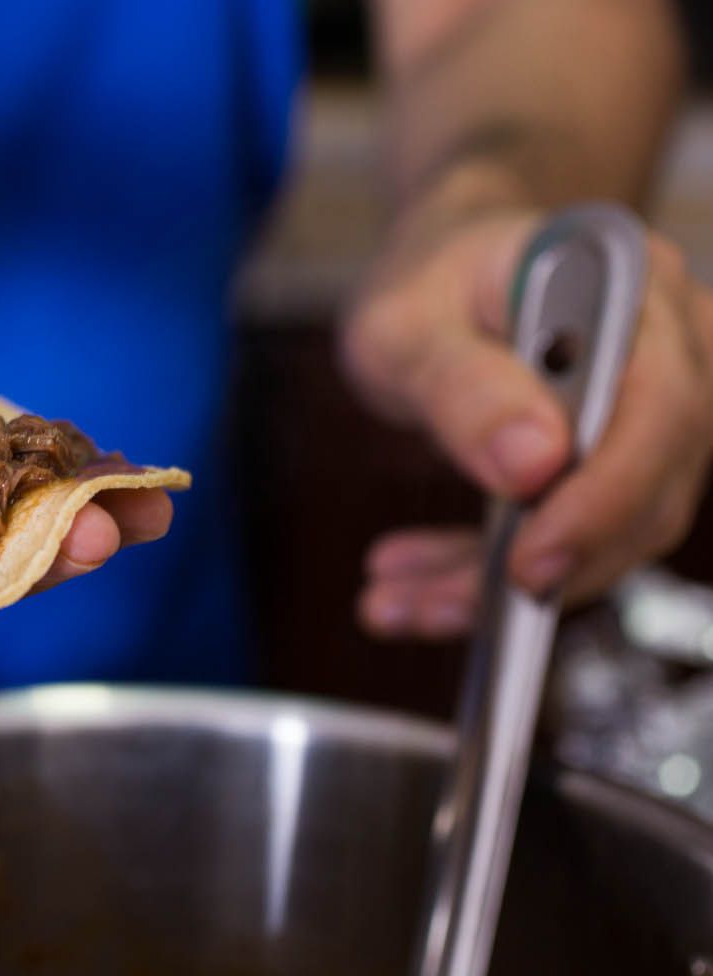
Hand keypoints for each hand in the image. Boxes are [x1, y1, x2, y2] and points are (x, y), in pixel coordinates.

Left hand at [342, 191, 712, 638]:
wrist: (444, 274)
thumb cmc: (430, 284)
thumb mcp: (407, 326)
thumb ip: (461, 385)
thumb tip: (532, 463)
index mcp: (626, 286)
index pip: (657, 405)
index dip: (601, 498)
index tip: (526, 566)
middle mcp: (673, 345)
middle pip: (652, 486)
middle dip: (547, 566)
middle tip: (441, 605)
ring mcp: (661, 410)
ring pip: (614, 532)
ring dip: (501, 588)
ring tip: (399, 600)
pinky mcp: (629, 462)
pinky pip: (581, 541)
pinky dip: (493, 579)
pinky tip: (420, 589)